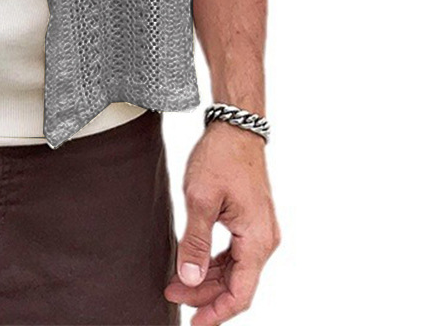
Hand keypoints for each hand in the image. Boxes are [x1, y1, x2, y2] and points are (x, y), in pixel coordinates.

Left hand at [164, 121, 279, 323]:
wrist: (236, 128)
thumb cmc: (220, 158)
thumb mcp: (200, 199)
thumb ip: (195, 241)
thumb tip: (188, 278)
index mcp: (257, 241)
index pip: (241, 293)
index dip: (216, 312)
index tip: (193, 323)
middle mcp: (264, 240)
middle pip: (237, 284)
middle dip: (204, 294)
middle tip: (171, 295)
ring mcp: (259, 231)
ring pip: (235, 269)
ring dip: (207, 278)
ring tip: (176, 281)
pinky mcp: (251, 221)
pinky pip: (234, 253)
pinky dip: (213, 261)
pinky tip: (192, 261)